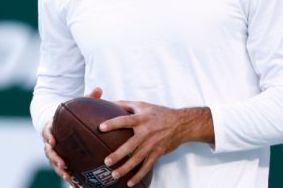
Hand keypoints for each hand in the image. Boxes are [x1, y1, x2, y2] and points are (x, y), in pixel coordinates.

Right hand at [41, 87, 103, 186]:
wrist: (59, 124)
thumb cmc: (69, 114)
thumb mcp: (76, 105)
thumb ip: (87, 98)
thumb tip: (99, 88)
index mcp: (51, 128)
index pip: (47, 132)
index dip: (48, 137)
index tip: (52, 141)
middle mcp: (50, 142)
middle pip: (49, 153)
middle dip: (56, 160)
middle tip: (63, 164)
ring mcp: (54, 153)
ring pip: (55, 164)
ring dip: (62, 172)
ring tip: (70, 178)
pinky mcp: (60, 161)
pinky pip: (64, 171)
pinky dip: (70, 179)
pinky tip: (78, 187)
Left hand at [99, 101, 213, 186]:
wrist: (181, 123)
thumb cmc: (159, 113)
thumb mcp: (143, 105)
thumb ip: (125, 104)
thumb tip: (107, 102)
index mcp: (141, 118)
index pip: (125, 120)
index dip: (113, 123)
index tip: (101, 128)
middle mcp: (147, 132)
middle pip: (130, 145)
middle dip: (118, 154)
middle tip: (106, 162)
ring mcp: (152, 144)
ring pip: (138, 159)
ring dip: (126, 168)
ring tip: (114, 175)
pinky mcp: (158, 153)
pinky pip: (147, 166)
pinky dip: (139, 175)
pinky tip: (130, 182)